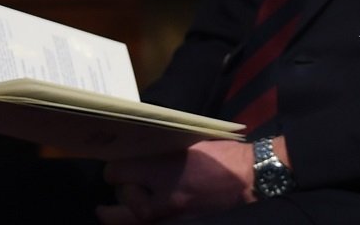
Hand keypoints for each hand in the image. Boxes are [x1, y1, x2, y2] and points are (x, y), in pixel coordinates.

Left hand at [97, 139, 254, 223]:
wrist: (251, 179)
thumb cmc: (224, 156)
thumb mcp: (193, 142)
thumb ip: (165, 148)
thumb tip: (143, 149)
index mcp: (166, 169)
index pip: (118, 171)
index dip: (115, 166)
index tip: (119, 163)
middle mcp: (162, 196)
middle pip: (122, 195)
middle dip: (121, 187)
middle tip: (122, 182)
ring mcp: (170, 216)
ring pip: (129, 218)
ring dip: (122, 211)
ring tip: (108, 211)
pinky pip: (149, 224)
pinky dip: (140, 220)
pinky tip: (138, 217)